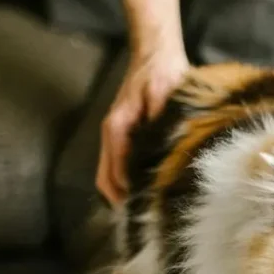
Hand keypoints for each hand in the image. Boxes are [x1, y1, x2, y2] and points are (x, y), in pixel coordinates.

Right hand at [97, 48, 188, 205]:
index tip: (145, 210)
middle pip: (107, 179)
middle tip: (145, 219)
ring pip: (110, 174)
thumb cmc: (162, 72)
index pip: (116, 171)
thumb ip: (163, 118)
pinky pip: (119, 164)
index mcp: (118, 128)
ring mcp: (117, 134)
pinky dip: (126, 181)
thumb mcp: (166, 92)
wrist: (156, 54)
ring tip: (145, 211)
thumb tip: (166, 145)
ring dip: (123, 193)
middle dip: (122, 201)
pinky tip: (146, 189)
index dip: (128, 194)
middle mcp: (112, 133)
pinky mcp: (125, 132)